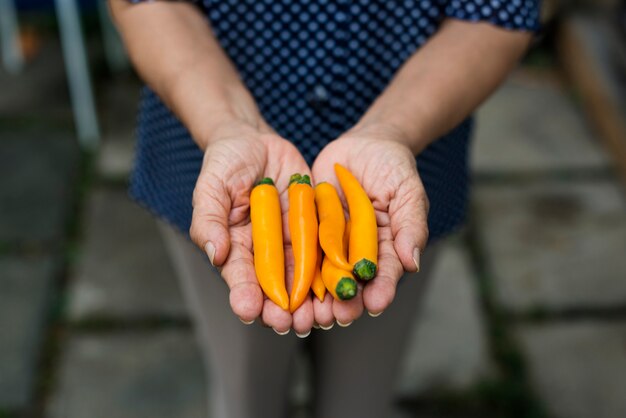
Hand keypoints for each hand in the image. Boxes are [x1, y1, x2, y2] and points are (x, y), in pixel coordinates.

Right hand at [189, 121, 315, 334]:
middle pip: (275, 287)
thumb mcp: (211, 186)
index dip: (245, 295)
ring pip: (304, 277)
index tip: (251, 311)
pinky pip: (326, 251)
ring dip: (312, 301)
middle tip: (291, 325)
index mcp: (236, 247)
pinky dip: (335, 271)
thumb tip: (213, 254)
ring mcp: (292, 242)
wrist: (256, 141)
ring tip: (320, 318)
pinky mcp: (315, 229)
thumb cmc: (226, 162)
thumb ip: (209, 219)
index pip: (239, 277)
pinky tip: (344, 287)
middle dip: (283, 309)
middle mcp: (265, 252)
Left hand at [311, 124, 428, 323]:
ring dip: (315, 300)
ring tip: (307, 317)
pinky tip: (284, 288)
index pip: (385, 272)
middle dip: (344, 303)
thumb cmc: (393, 167)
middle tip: (336, 318)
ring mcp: (332, 244)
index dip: (381, 289)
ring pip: (322, 276)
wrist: (362, 145)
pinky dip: (292, 271)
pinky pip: (300, 252)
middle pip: (351, 283)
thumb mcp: (407, 191)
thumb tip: (412, 262)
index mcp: (386, 248)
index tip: (375, 303)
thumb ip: (410, 225)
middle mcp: (357, 253)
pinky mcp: (309, 231)